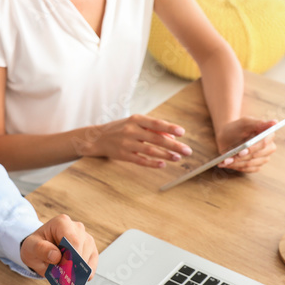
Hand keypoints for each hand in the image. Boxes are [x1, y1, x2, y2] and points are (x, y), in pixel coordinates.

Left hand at [20, 214, 98, 277]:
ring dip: (77, 270)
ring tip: (64, 275)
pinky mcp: (91, 250)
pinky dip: (83, 274)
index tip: (62, 267)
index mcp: (62, 222)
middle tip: (62, 275)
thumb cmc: (36, 246)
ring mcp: (86, 238)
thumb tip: (56, 256)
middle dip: (73, 265)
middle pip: (82, 249)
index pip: (73, 240)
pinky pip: (91, 265)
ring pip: (87, 257)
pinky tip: (74, 277)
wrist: (40, 249)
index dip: (70, 256)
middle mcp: (77, 228)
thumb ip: (41, 249)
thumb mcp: (30, 247)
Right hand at [75, 114, 192, 167]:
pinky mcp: (123, 155)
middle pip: (156, 138)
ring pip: (150, 150)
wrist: (97, 138)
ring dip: (166, 155)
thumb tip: (171, 138)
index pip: (156, 123)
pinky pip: (141, 160)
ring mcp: (126, 143)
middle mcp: (131, 130)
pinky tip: (163, 165)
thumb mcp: (134, 123)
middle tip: (187, 150)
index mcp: (135, 119)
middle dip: (174, 145)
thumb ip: (152, 128)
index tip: (182, 132)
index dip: (169, 128)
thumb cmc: (121, 128)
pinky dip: (153, 163)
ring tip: (177, 158)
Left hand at [215, 117, 277, 172]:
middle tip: (228, 159)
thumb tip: (275, 122)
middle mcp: (269, 147)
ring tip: (224, 161)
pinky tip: (227, 164)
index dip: (252, 148)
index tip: (241, 151)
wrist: (227, 136)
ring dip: (236, 163)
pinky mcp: (256, 165)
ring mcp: (263, 157)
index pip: (264, 143)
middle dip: (241, 158)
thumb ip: (258, 123)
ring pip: (250, 164)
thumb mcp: (245, 123)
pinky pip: (248, 169)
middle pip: (256, 155)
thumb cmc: (237, 128)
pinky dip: (237, 167)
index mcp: (268, 135)